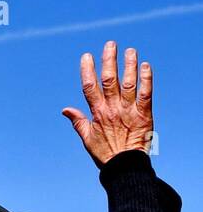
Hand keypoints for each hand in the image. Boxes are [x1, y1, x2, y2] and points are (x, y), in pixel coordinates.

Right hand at [62, 41, 152, 166]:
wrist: (124, 167)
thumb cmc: (105, 154)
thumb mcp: (87, 139)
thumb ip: (78, 121)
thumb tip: (65, 110)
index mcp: (97, 114)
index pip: (89, 87)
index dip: (87, 70)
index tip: (87, 56)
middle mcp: (112, 109)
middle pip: (109, 80)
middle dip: (109, 60)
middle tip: (111, 44)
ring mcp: (128, 110)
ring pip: (128, 83)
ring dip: (129, 65)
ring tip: (130, 51)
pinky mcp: (144, 114)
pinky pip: (145, 93)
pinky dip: (146, 79)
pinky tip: (145, 66)